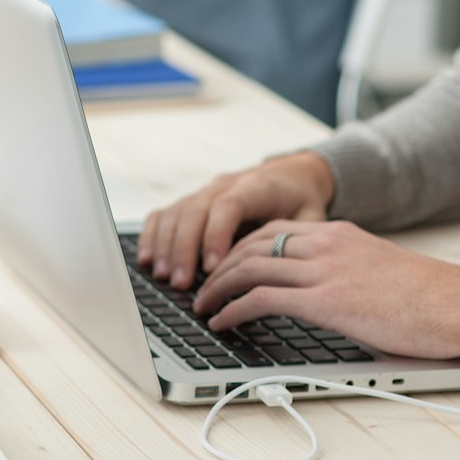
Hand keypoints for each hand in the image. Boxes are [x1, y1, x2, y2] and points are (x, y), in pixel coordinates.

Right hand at [138, 152, 334, 289]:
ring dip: (167, 246)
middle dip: (185, 249)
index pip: (228, 206)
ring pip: (176, 214)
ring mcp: (204, 192)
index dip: (216, 235)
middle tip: (182, 283)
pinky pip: (165, 214)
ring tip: (165, 277)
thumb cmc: (301, 201)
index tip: (213, 266)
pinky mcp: (192, 202)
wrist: (290, 176)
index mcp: (256, 186)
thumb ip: (299, 238)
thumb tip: (287, 267)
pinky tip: (147, 259)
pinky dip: (153, 235)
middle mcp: (224, 185)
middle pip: (195, 211)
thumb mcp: (312, 217)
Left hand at [191, 220, 459, 359]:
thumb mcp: (378, 271)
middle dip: (219, 267)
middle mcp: (326, 244)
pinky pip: (263, 297)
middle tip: (202, 288)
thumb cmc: (431, 299)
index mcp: (338, 234)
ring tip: (202, 308)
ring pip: (249, 268)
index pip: (272, 230)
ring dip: (217, 289)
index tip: (223, 266)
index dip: (238, 249)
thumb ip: (345, 273)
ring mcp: (324, 269)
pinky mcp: (326, 299)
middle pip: (251, 245)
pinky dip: (234, 309)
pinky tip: (223, 322)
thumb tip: (324, 297)